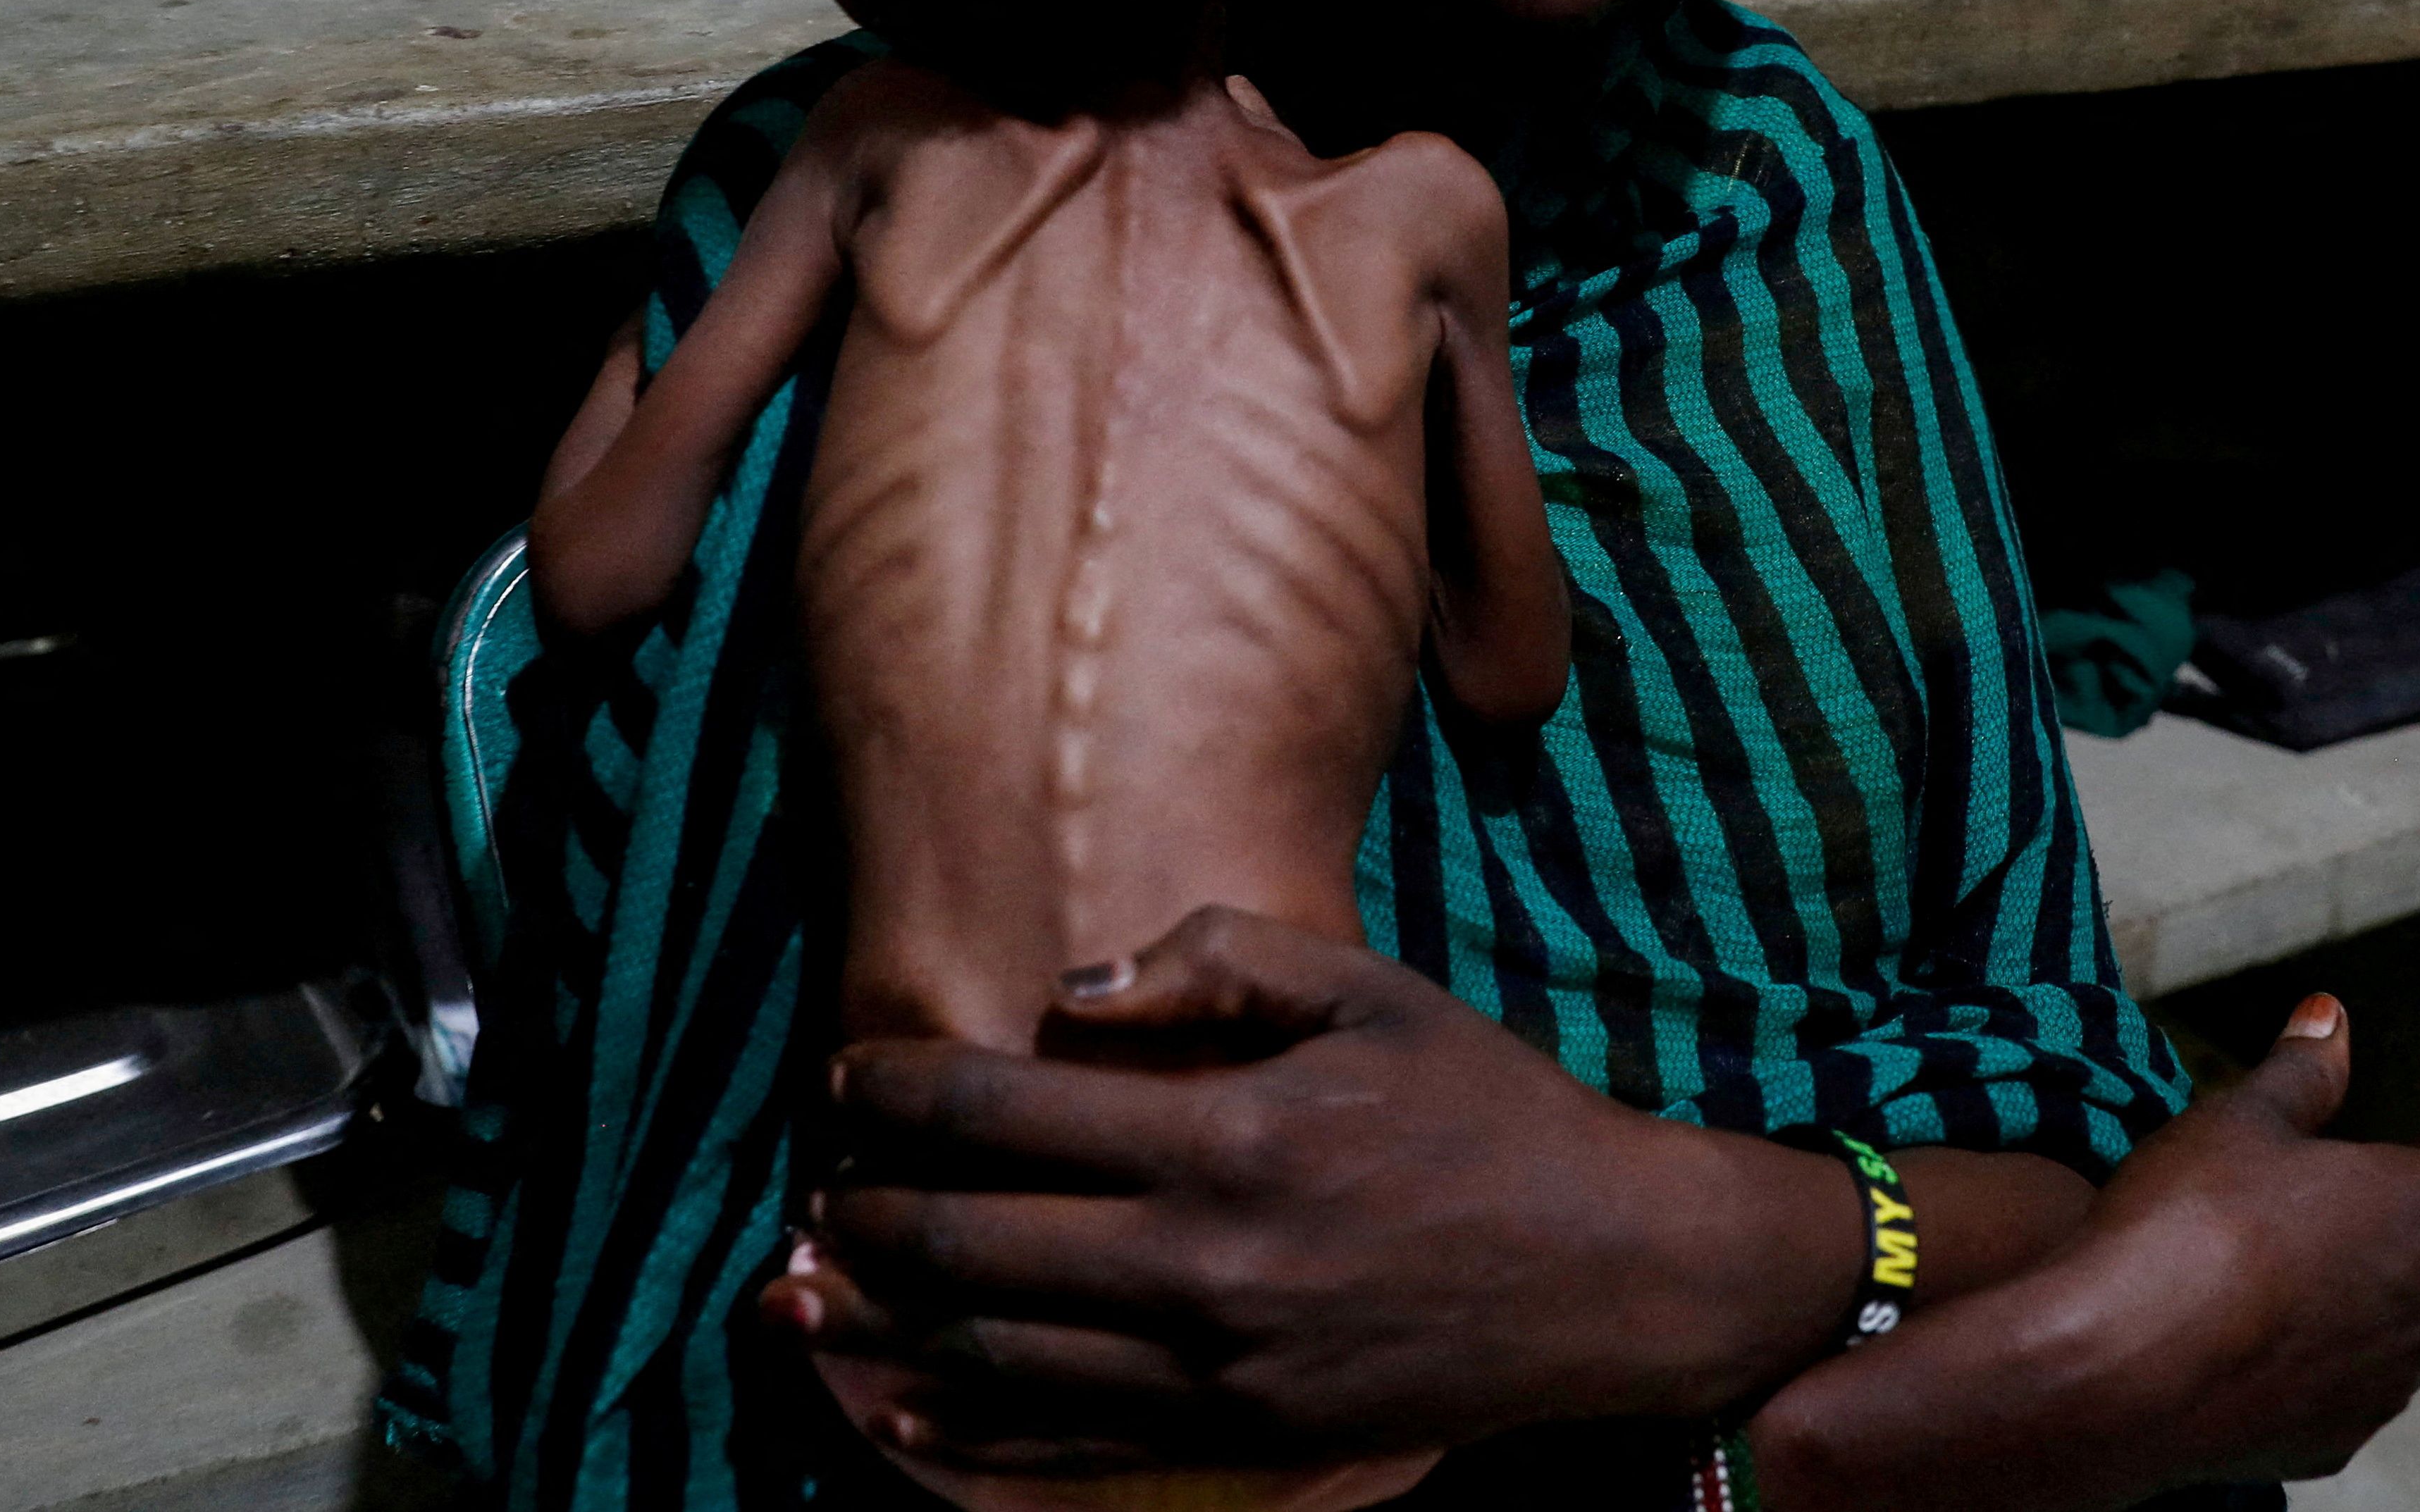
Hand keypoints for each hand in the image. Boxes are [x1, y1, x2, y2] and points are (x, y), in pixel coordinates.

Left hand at [766, 906, 1860, 1470]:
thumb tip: (1071, 990)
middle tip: (814, 1189)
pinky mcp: (1243, 1444)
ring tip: (813, 1294)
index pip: (1010, 1111)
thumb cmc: (1487, 1111)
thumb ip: (1221, 963)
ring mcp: (1219, 1372)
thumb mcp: (1373, 992)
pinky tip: (900, 1411)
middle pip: (974, 1247)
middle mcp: (1207, 1265)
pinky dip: (970, 1437)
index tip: (845, 1073)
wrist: (1606, 1272)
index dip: (903, 1090)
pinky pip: (1070, 1455)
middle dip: (866, 1215)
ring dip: (884, 1329)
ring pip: (997, 1360)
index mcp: (1231, 1136)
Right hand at [1748, 998, 2419, 1510]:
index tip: (2380, 1156)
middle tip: (2294, 1212)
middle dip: (2382, 1232)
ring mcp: (2385, 1382)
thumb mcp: (2236, 1118)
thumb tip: (2331, 1012)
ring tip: (2259, 1282)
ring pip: (2392, 1329)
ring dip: (2350, 1303)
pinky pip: (2343, 1393)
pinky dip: (2310, 1370)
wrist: (2122, 1368)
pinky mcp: (2339, 1442)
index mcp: (2414, 1208)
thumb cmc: (2186, 1223)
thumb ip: (2300, 1070)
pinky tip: (2240, 1348)